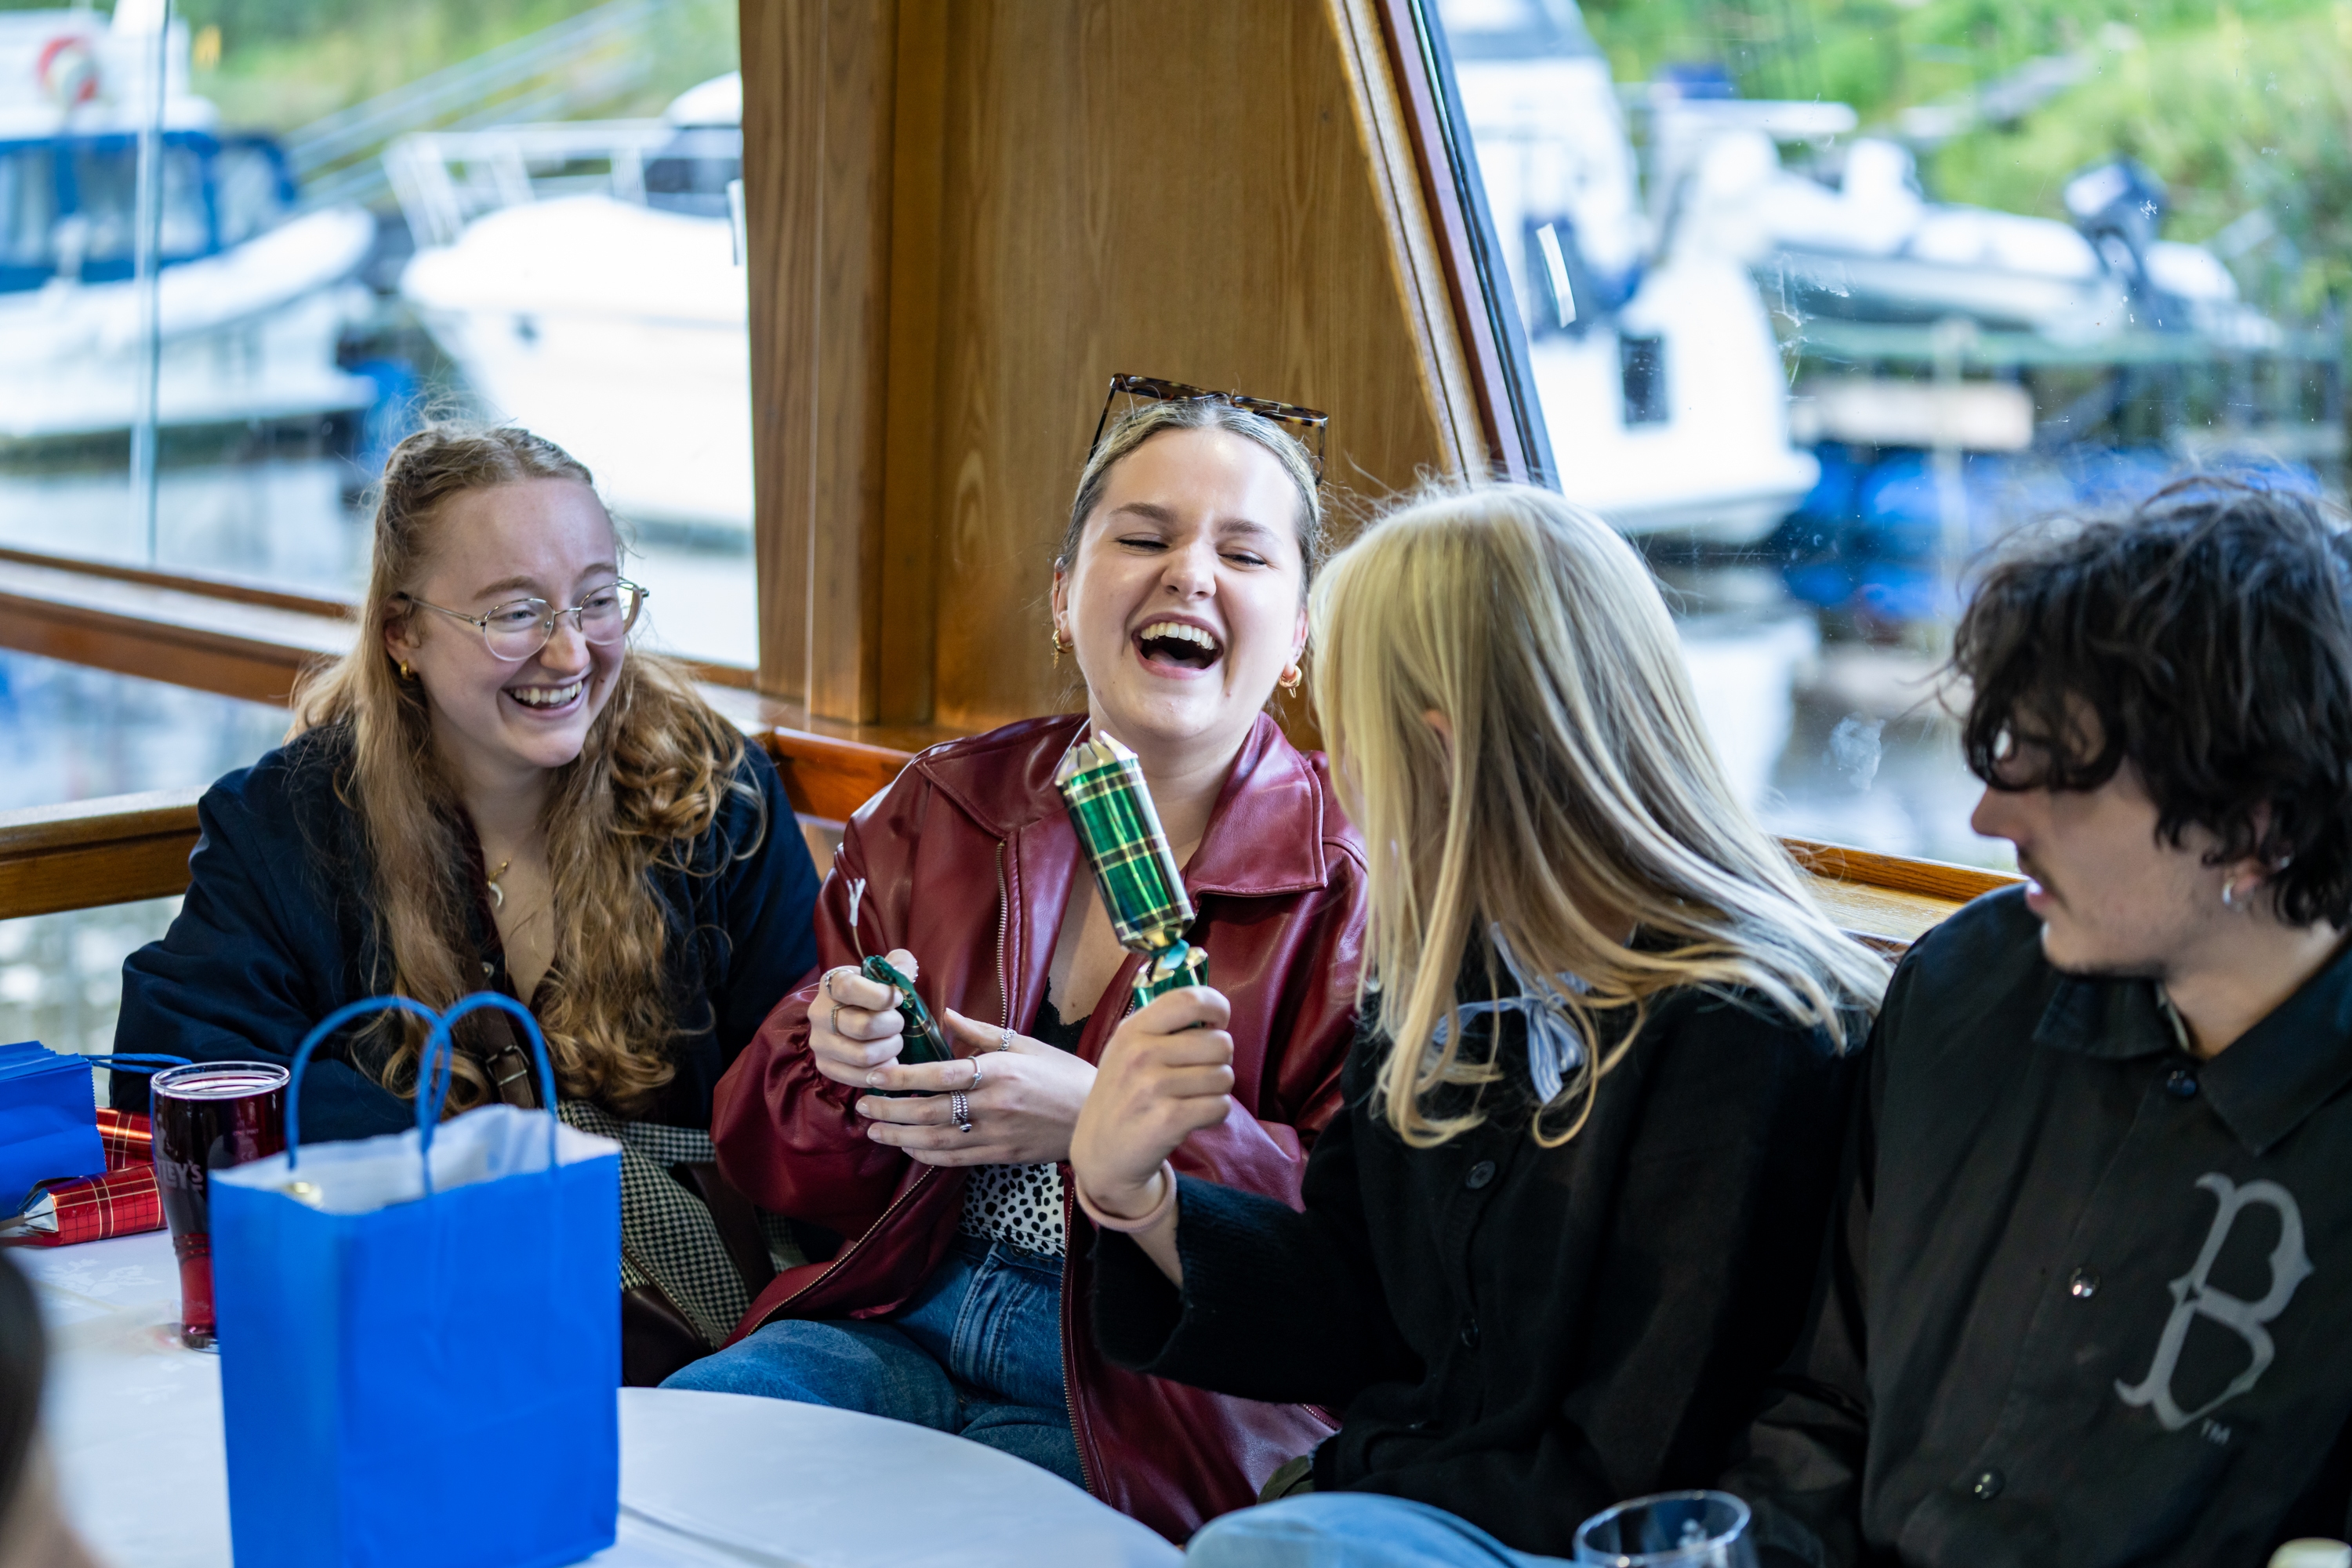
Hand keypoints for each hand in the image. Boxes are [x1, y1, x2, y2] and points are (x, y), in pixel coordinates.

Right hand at [805, 950, 913, 1087]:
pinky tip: (887, 1060)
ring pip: (863, 1055)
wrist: (854, 1014)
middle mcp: (818, 1013)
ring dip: (889, 1050)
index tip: (897, 999)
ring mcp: (819, 1042)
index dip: (880, 996)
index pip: (850, 988)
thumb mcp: (886, 972)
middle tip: (898, 1024)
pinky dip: (880, 1071)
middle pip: (863, 1027)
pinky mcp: (824, 1065)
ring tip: (893, 1041)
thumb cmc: (875, 993)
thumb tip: (903, 972)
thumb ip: (899, 964)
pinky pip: (858, 1077)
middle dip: (892, 1026)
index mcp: (831, 983)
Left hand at [854, 1008, 1097, 1166]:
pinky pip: (955, 1158)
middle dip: (891, 1110)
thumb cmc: (1063, 1074)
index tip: (876, 1076)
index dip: (903, 1077)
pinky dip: (927, 1155)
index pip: (940, 1075)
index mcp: (999, 1071)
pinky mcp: (1001, 1155)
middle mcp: (993, 1104)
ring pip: (936, 1139)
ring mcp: (996, 1134)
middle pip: (930, 1111)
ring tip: (874, 1130)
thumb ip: (981, 1033)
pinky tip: (909, 1148)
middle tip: (863, 1107)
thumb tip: (945, 1015)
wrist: (1097, 1117)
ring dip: (900, 1136)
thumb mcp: (1026, 1045)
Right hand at [1069, 986, 1234, 1218]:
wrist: (1100, 1153)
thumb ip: (1164, 1027)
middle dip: (1220, 1061)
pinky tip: (1193, 1118)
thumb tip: (1215, 1013)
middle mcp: (1141, 1053)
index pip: (1189, 999)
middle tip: (1199, 1074)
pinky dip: (1215, 1114)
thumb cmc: (1123, 1095)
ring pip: (1224, 1077)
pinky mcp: (1168, 1120)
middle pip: (1220, 1043)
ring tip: (1192, 1097)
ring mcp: (1153, 1087)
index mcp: (1132, 1029)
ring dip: (1217, 1090)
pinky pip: (1220, 1106)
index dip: (1217, 1007)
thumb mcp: (1127, 1050)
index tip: (1219, 1022)